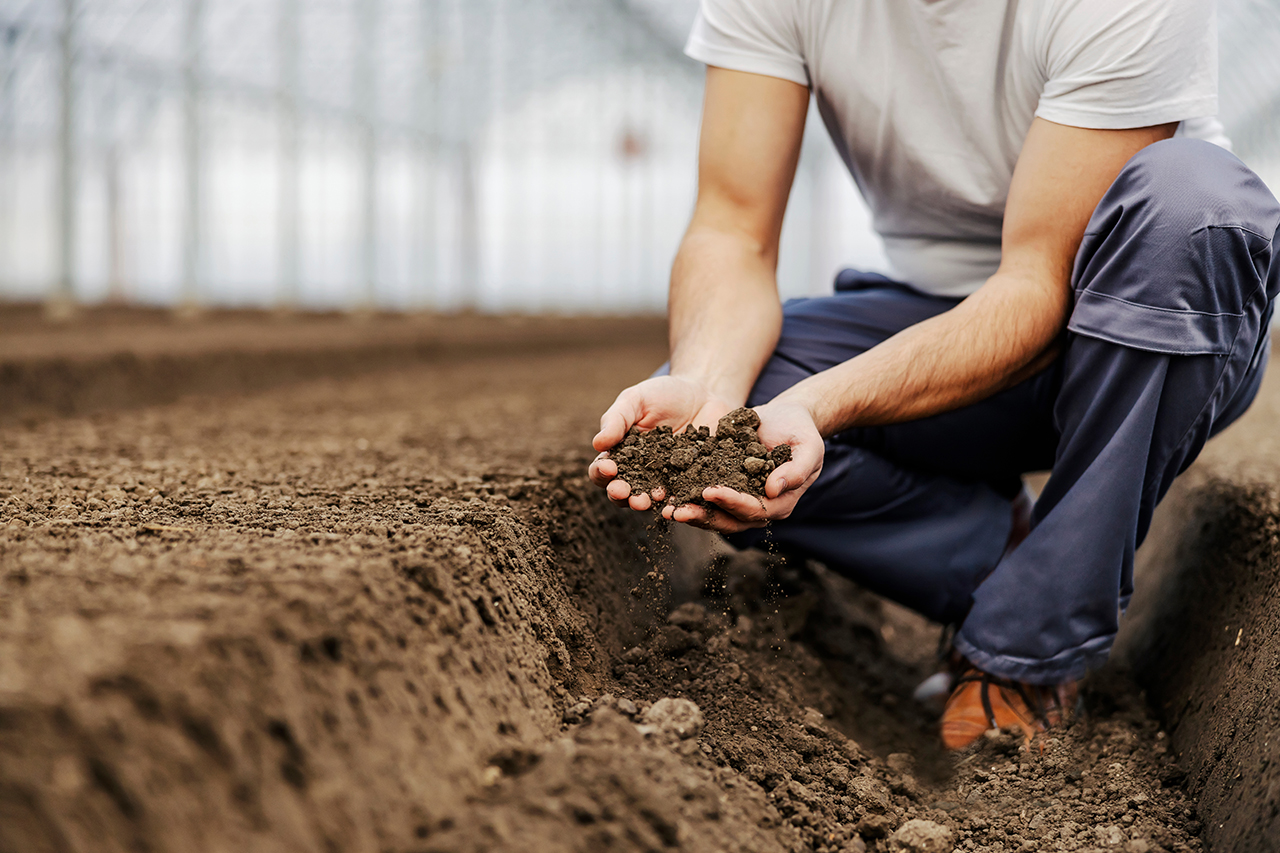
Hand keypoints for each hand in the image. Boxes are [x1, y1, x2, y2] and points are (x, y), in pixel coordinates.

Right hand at [588, 375, 735, 511]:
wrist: (704, 392)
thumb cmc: (664, 394)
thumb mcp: (636, 399)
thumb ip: (617, 420)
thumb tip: (597, 443)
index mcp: (620, 454)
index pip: (603, 469)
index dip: (601, 472)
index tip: (609, 467)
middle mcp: (640, 473)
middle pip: (623, 493)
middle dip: (621, 495)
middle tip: (625, 492)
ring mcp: (665, 481)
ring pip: (651, 501)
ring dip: (647, 504)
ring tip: (648, 501)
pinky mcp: (690, 484)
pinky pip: (683, 499)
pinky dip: (679, 504)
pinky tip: (678, 504)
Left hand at [661, 397, 823, 532]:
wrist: (786, 416)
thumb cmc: (801, 431)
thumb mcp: (808, 447)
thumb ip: (796, 470)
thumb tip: (773, 489)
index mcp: (781, 502)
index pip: (754, 509)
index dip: (732, 502)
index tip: (710, 491)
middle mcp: (759, 507)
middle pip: (730, 520)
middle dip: (703, 516)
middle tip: (677, 511)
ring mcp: (740, 499)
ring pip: (714, 515)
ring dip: (691, 513)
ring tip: (667, 509)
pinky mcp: (725, 487)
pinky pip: (704, 499)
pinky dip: (687, 498)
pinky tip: (667, 493)